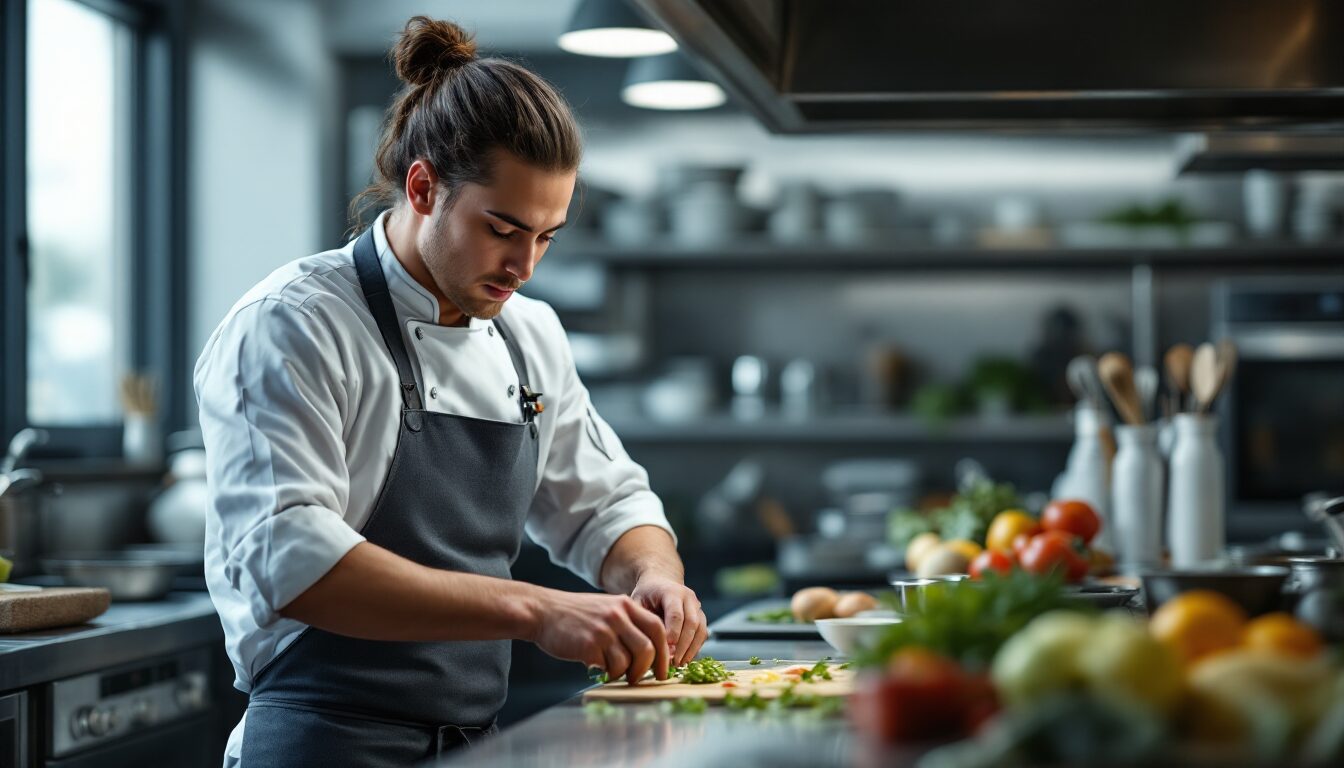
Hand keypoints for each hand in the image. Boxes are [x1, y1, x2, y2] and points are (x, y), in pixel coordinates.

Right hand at [530, 590, 668, 683]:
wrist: (542, 611)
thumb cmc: (574, 614)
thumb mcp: (605, 607)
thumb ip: (626, 622)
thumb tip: (648, 651)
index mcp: (625, 605)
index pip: (657, 628)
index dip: (664, 651)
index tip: (663, 667)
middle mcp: (617, 615)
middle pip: (647, 648)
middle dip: (648, 669)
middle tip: (640, 678)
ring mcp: (603, 630)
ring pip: (628, 662)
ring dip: (624, 673)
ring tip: (613, 672)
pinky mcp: (589, 646)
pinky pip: (608, 668)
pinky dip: (607, 674)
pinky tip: (598, 669)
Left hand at [630, 575, 707, 666]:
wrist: (660, 583)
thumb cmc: (646, 595)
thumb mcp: (637, 601)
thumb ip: (641, 619)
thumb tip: (646, 644)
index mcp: (671, 591)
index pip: (676, 614)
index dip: (672, 634)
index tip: (665, 651)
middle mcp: (688, 597)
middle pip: (691, 623)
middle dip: (683, 645)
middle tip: (673, 662)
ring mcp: (697, 607)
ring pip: (700, 630)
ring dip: (691, 649)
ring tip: (679, 664)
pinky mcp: (701, 617)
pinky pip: (703, 634)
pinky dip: (695, 648)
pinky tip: (685, 659)